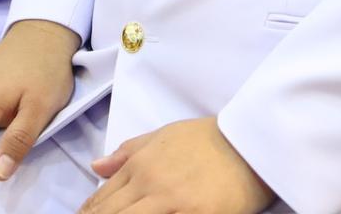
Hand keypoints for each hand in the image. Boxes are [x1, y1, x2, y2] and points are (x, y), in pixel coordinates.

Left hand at [80, 117, 272, 213]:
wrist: (250, 141)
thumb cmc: (209, 138)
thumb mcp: (165, 135)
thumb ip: (128, 151)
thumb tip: (95, 166)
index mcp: (141, 163)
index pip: (103, 198)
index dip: (89, 213)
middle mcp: (151, 183)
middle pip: (112, 213)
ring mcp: (172, 202)